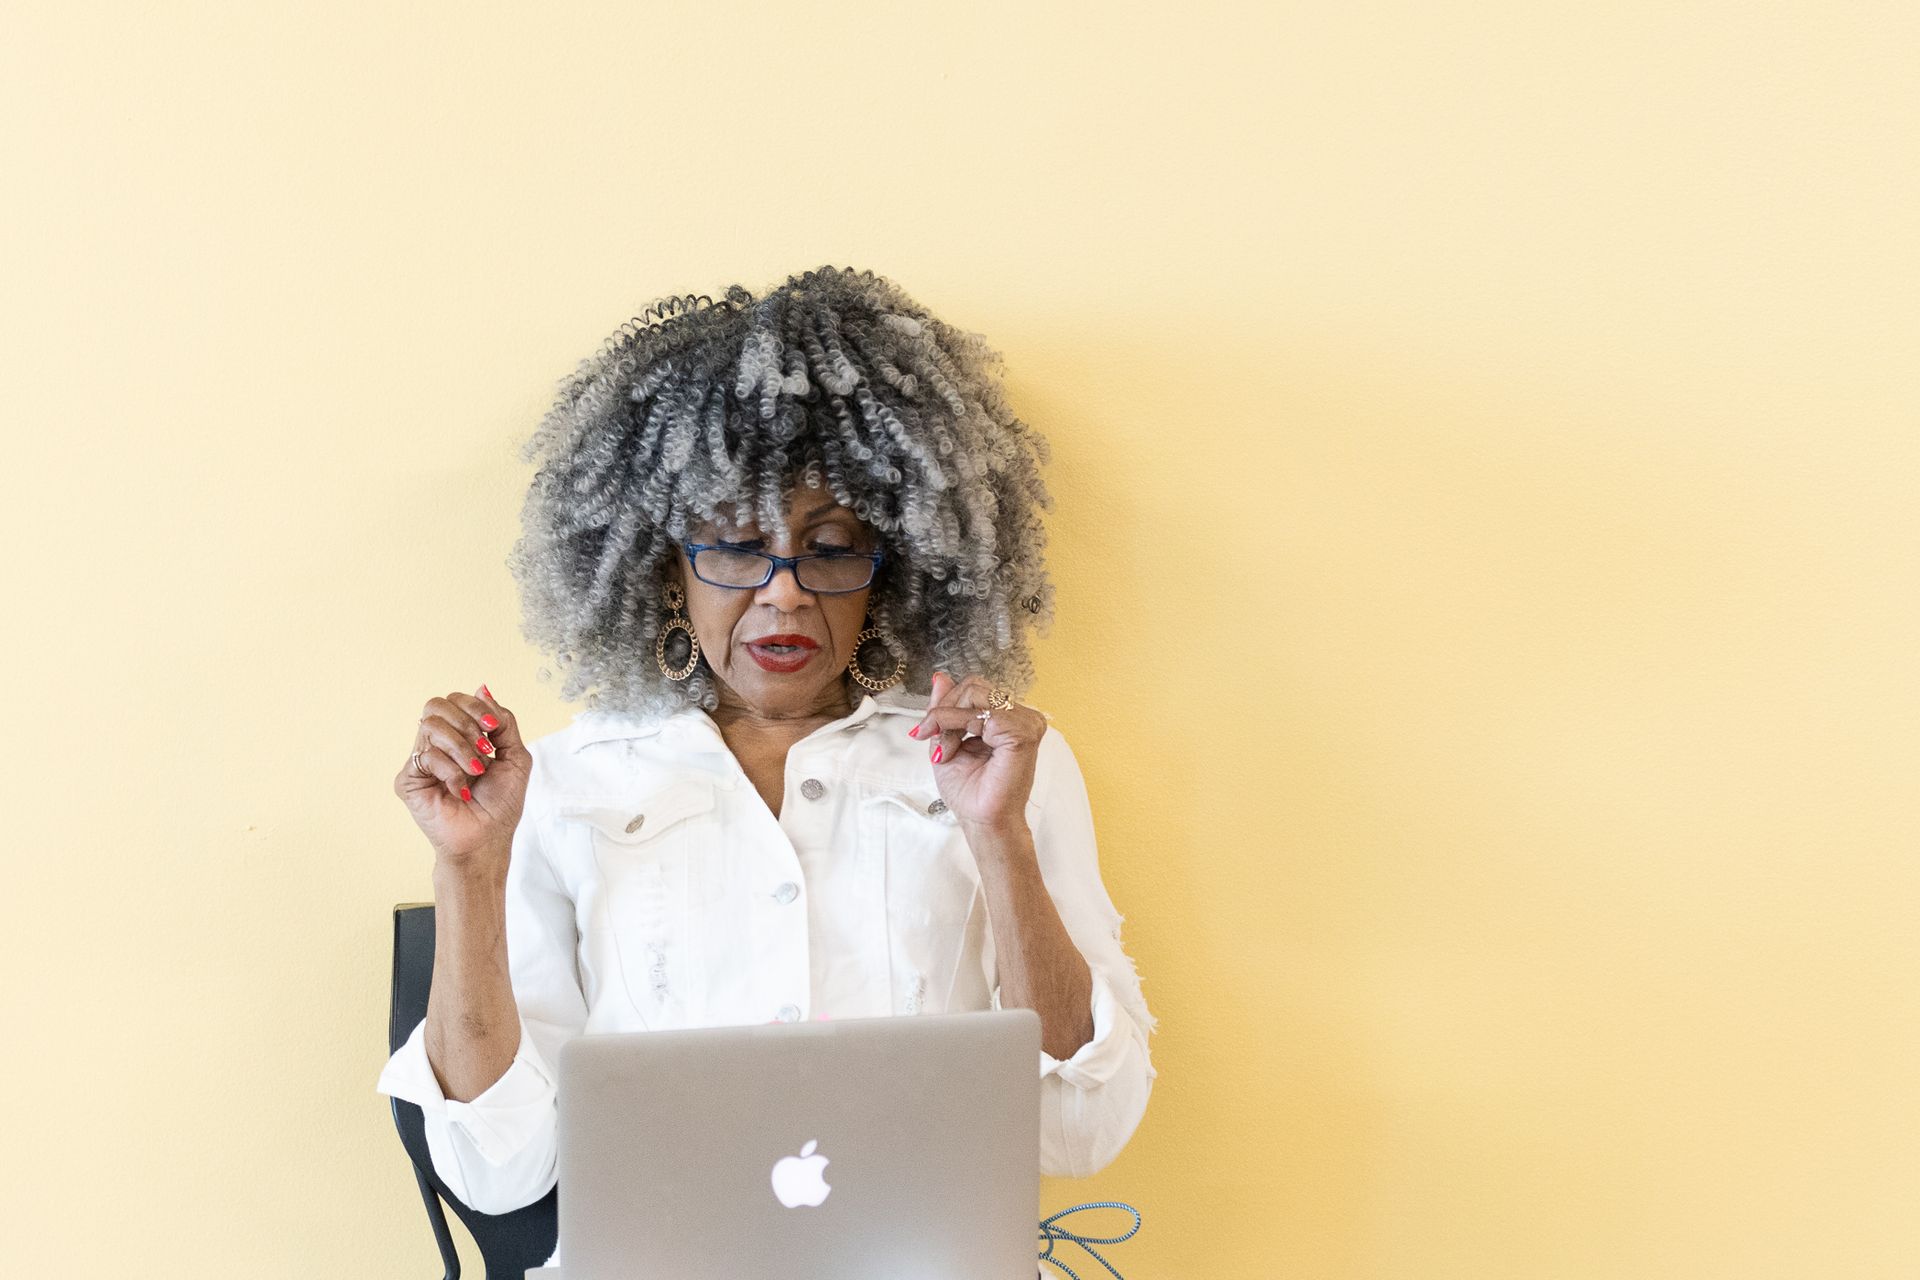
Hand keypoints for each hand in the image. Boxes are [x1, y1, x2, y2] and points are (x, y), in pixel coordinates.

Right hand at [392, 684, 529, 870]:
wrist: (488, 839)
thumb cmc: (501, 804)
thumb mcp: (515, 756)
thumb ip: (502, 722)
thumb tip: (483, 687)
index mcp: (460, 736)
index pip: (455, 700)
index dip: (474, 707)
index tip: (493, 728)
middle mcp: (437, 744)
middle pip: (437, 705)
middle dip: (467, 723)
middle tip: (485, 751)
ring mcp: (421, 761)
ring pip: (430, 726)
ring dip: (462, 748)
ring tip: (476, 772)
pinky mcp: (408, 780)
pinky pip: (426, 756)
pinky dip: (451, 771)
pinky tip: (461, 791)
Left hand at [910, 670, 1046, 837]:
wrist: (982, 820)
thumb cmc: (970, 791)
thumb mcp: (947, 739)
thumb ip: (945, 707)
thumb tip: (940, 676)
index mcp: (1008, 717)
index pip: (974, 688)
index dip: (945, 705)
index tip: (925, 731)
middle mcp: (1021, 716)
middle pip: (973, 687)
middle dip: (944, 712)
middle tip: (936, 744)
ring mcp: (1026, 722)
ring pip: (973, 694)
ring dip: (948, 722)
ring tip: (946, 752)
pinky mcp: (1023, 733)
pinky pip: (980, 712)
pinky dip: (955, 727)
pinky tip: (954, 751)